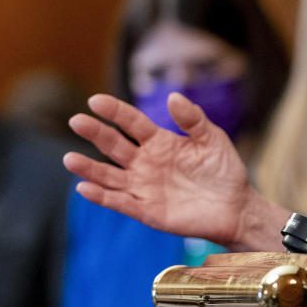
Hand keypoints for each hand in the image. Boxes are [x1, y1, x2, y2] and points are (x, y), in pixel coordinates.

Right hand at [63, 92, 269, 248]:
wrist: (236, 206)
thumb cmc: (223, 169)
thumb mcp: (212, 138)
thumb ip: (193, 119)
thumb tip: (173, 96)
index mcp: (159, 141)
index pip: (131, 122)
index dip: (114, 111)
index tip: (95, 101)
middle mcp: (145, 162)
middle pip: (114, 145)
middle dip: (95, 133)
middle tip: (76, 121)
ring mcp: (144, 186)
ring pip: (109, 176)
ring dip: (89, 168)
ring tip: (69, 159)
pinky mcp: (147, 210)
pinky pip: (120, 202)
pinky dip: (102, 196)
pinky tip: (85, 188)